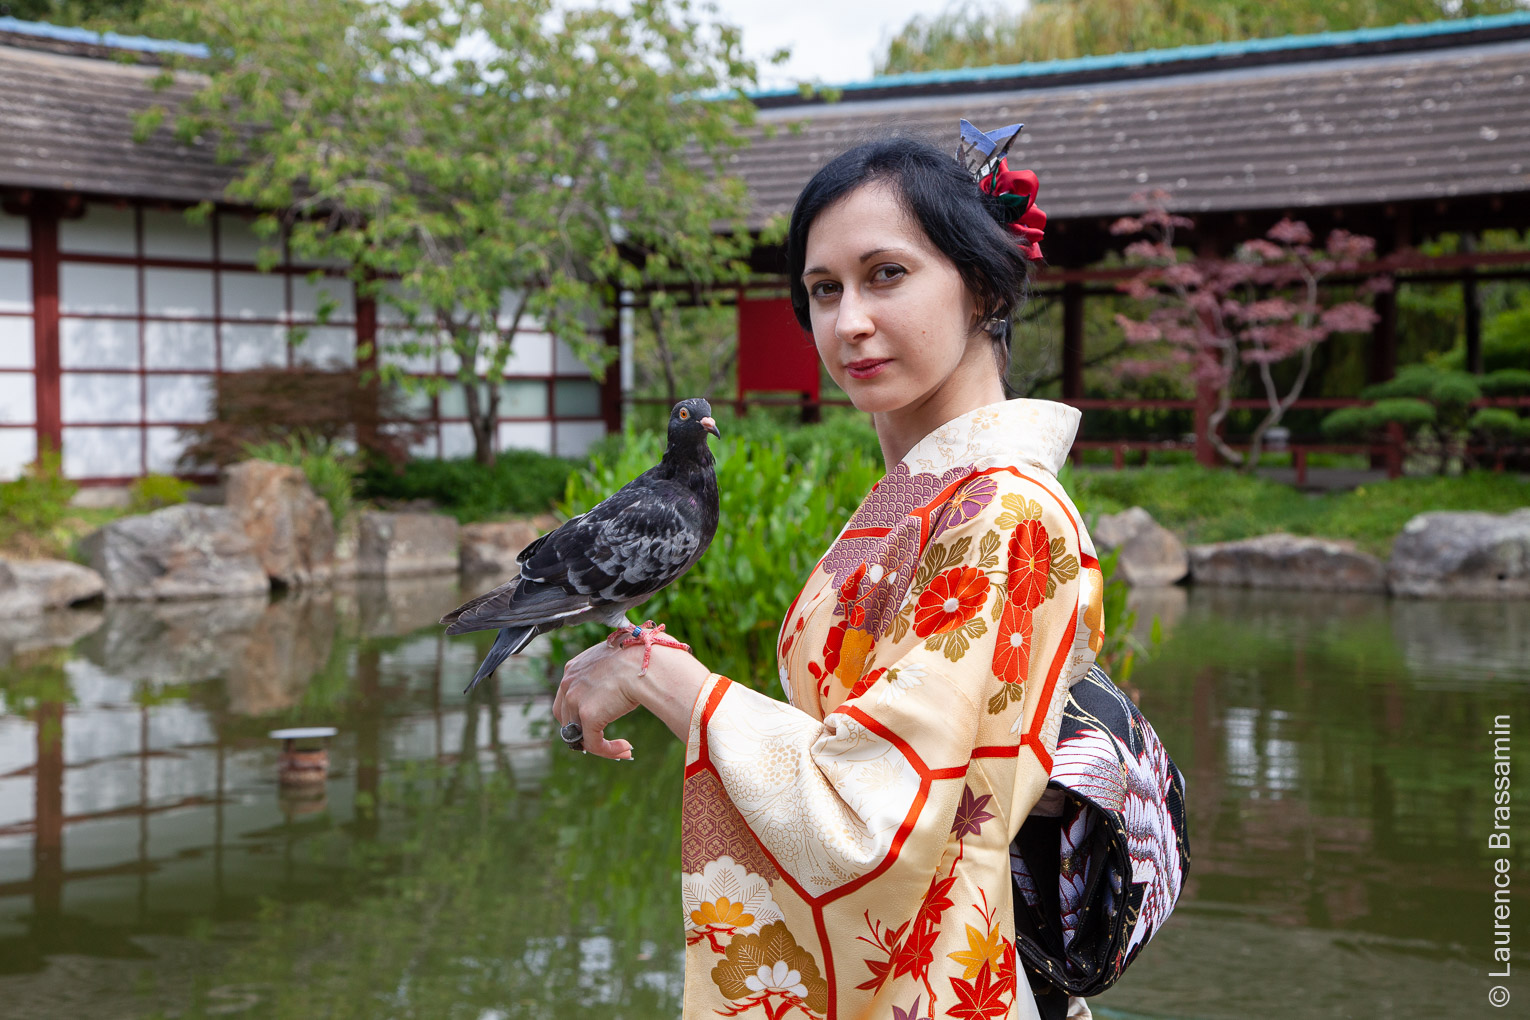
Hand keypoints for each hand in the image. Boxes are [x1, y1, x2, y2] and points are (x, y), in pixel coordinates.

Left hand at [553, 641, 642, 758]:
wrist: (646, 661)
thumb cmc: (639, 659)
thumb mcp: (613, 663)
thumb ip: (605, 676)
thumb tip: (615, 691)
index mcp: (573, 669)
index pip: (566, 700)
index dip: (579, 716)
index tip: (598, 724)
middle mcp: (568, 683)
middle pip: (567, 720)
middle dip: (586, 733)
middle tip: (606, 741)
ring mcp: (575, 699)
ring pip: (580, 735)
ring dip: (600, 745)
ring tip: (623, 748)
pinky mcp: (588, 714)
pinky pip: (594, 744)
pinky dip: (609, 751)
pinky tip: (626, 748)